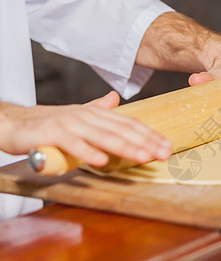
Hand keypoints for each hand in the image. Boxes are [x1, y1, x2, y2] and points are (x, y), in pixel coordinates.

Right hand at [0, 91, 171, 166]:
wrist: (15, 122)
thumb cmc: (50, 123)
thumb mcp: (79, 115)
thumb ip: (98, 109)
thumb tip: (115, 99)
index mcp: (96, 113)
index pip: (129, 123)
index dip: (149, 134)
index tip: (166, 146)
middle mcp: (86, 116)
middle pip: (122, 129)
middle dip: (146, 142)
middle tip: (164, 153)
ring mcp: (69, 124)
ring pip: (103, 135)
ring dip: (125, 147)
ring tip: (143, 157)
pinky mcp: (51, 134)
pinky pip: (72, 144)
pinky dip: (88, 152)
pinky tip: (102, 161)